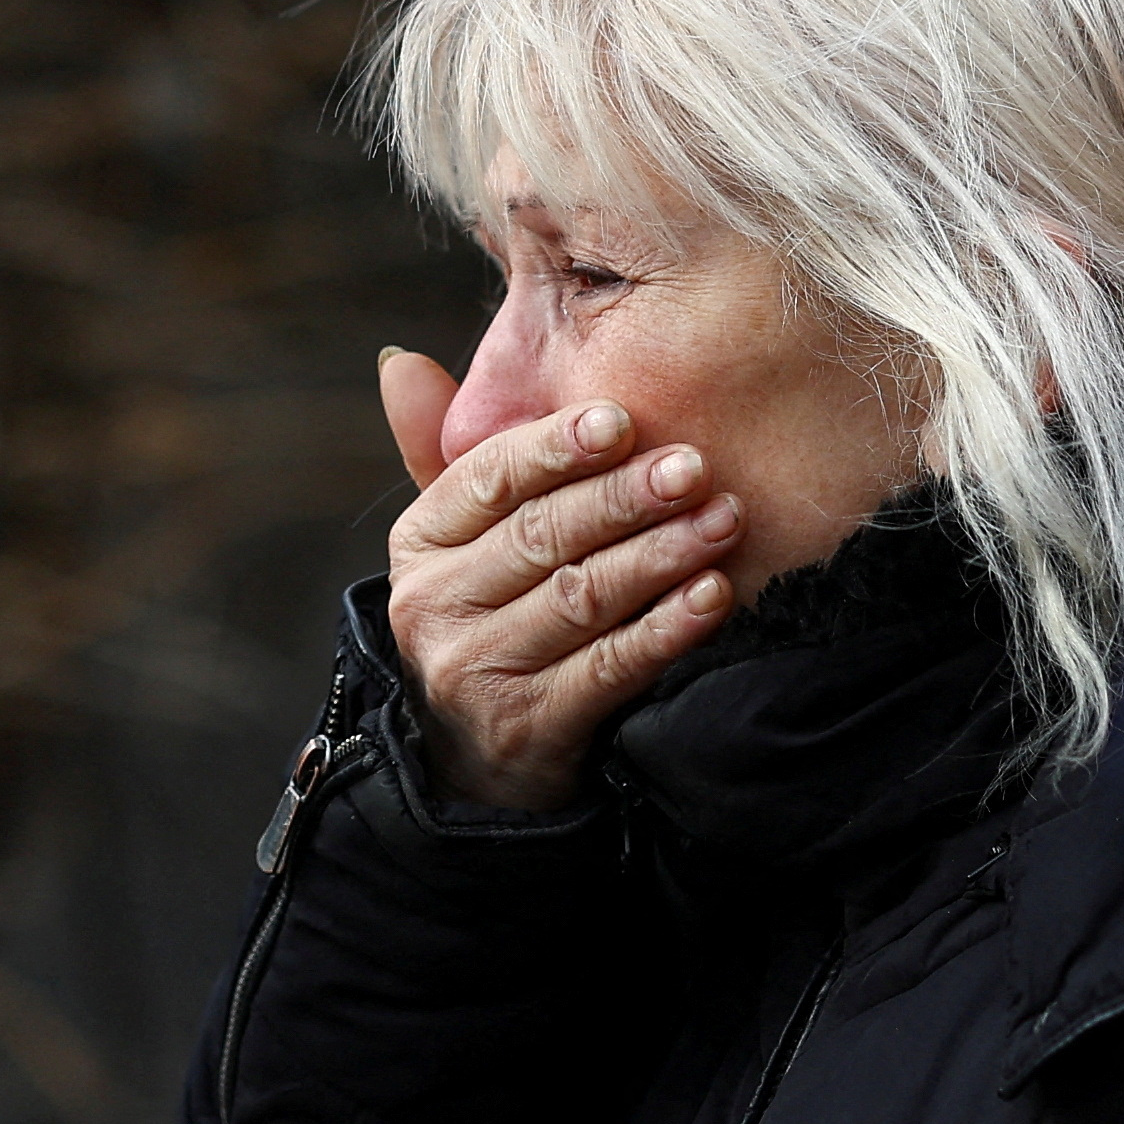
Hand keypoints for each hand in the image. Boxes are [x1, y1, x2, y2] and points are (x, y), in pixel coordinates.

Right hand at [378, 349, 743, 810]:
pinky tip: (714, 596)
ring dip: (659, 555)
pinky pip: (609, 668)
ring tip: (723, 519)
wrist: (475, 761)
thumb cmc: (487, 619)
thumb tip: (401, 361)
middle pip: (540, 537)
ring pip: (580, 598)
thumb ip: (443, 451)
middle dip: (623, 496)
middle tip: (694, 466)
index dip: (554, 448)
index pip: (487, 480)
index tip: (621, 420)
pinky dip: (665, 630)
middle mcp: (433, 606)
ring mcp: (476, 672)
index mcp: (418, 544)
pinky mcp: (529, 728)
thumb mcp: (456, 541)